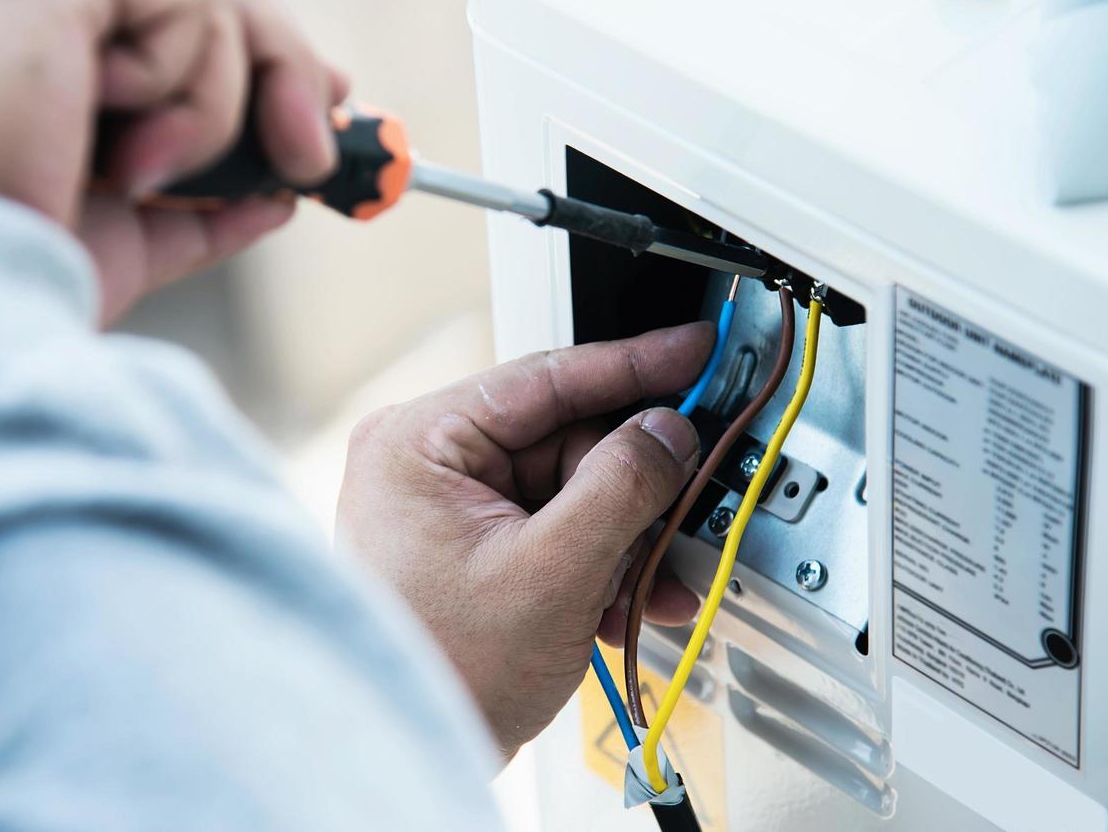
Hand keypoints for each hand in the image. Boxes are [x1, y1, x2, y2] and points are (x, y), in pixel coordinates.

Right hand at [0, 0, 345, 322]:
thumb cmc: (9, 278)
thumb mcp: (126, 232)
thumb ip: (200, 196)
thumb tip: (280, 191)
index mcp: (12, 33)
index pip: (159, 2)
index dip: (249, 49)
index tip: (317, 109)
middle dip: (281, 63)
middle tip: (314, 157)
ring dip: (224, 107)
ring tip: (153, 178)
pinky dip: (194, 91)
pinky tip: (127, 152)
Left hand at [336, 323, 710, 758]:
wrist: (413, 757)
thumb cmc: (442, 673)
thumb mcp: (550, 573)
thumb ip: (620, 488)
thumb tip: (667, 431)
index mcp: (418, 442)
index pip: (545, 376)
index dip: (633, 363)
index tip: (694, 350)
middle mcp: (427, 462)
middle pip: (569, 441)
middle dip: (635, 490)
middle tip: (691, 504)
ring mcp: (450, 507)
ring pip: (574, 492)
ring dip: (626, 540)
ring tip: (655, 584)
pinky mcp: (475, 548)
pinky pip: (558, 531)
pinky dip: (601, 566)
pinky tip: (626, 605)